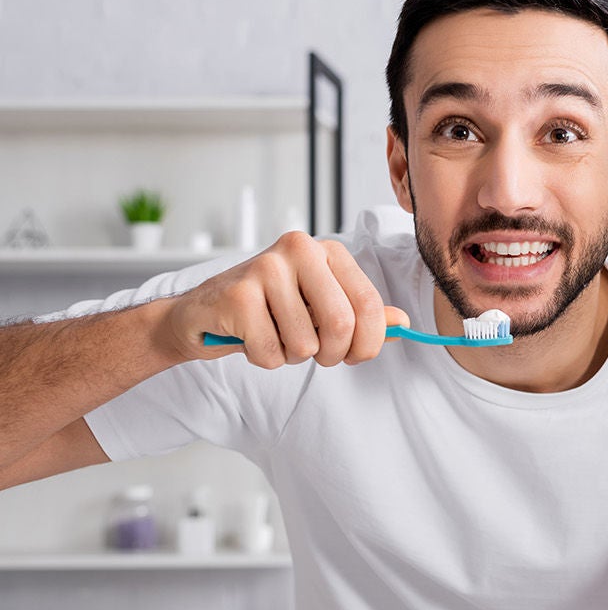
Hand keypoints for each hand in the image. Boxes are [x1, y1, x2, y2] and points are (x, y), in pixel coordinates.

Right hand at [162, 231, 408, 368]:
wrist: (202, 313)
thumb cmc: (268, 310)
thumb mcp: (321, 308)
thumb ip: (362, 314)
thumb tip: (402, 322)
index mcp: (328, 251)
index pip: (369, 304)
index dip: (369, 342)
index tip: (356, 355)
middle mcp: (299, 250)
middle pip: (341, 324)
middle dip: (333, 354)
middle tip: (315, 353)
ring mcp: (266, 268)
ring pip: (305, 344)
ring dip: (292, 356)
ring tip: (274, 335)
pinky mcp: (238, 295)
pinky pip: (271, 353)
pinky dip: (264, 358)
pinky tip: (250, 337)